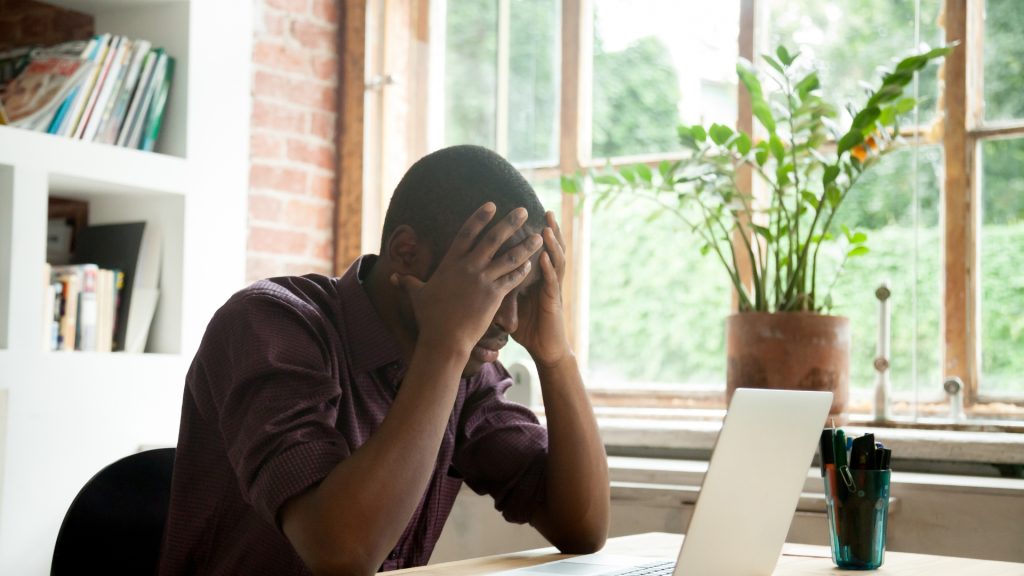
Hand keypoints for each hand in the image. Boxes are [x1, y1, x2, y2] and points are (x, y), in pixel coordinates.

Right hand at [391, 203, 542, 354]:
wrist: (445, 339)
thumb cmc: (430, 318)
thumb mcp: (416, 295)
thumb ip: (407, 282)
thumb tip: (391, 276)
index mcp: (451, 263)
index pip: (467, 233)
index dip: (479, 217)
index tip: (491, 204)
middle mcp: (469, 267)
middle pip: (493, 239)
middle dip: (510, 223)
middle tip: (523, 209)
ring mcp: (483, 280)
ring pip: (509, 257)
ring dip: (526, 245)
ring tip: (539, 236)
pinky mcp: (494, 296)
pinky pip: (512, 279)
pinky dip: (523, 270)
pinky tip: (532, 263)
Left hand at [512, 211, 571, 367]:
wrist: (544, 349)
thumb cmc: (528, 328)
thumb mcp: (512, 304)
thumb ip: (501, 290)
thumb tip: (480, 282)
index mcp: (535, 278)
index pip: (536, 250)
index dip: (535, 234)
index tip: (529, 217)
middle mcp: (546, 279)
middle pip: (550, 250)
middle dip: (550, 230)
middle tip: (547, 211)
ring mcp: (551, 289)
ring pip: (555, 261)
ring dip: (552, 244)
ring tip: (547, 228)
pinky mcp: (552, 302)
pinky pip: (551, 282)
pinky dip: (548, 269)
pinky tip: (543, 257)